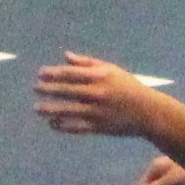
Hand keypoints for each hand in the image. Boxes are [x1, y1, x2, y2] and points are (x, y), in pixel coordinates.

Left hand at [30, 52, 157, 140]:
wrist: (149, 113)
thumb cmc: (128, 87)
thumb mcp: (112, 71)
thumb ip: (88, 63)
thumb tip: (66, 56)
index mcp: (100, 78)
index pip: (71, 74)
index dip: (53, 73)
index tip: (40, 73)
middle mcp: (98, 94)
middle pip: (66, 91)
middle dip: (48, 89)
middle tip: (35, 88)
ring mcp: (98, 112)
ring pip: (68, 111)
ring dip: (50, 109)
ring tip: (36, 108)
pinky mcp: (99, 127)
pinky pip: (76, 127)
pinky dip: (62, 125)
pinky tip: (52, 123)